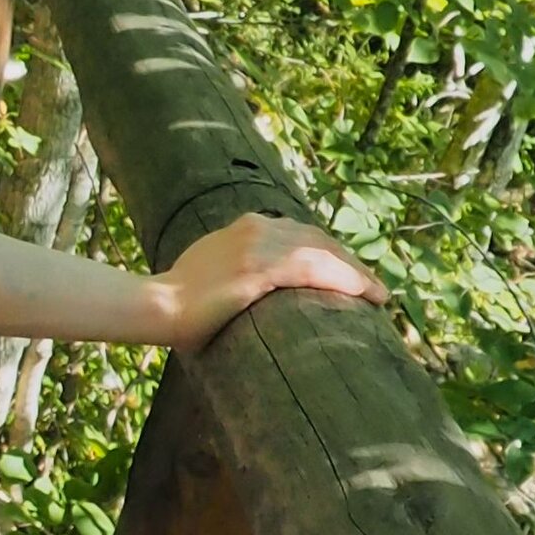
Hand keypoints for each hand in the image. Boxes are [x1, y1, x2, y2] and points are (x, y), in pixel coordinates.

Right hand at [163, 208, 382, 351]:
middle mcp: (256, 228)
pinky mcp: (260, 270)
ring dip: (355, 273)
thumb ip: (239, 274)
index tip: (351, 273)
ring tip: (377, 293)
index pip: (301, 234)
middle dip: (349, 262)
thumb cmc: (179, 303)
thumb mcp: (213, 273)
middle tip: (373, 287)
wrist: (156, 306)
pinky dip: (344, 280)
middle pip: (318, 240)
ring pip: (322, 254)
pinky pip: (314, 270)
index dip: (331, 253)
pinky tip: (365, 294)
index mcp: (246, 227)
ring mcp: (258, 247)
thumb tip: (253, 294)